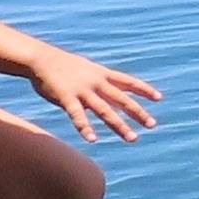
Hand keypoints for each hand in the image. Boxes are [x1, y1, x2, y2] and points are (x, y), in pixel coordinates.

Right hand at [27, 46, 160, 142]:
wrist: (40, 58)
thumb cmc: (63, 65)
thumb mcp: (86, 70)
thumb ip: (100, 82)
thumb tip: (113, 94)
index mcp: (101, 74)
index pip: (128, 81)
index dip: (144, 90)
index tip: (159, 98)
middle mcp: (96, 82)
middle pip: (122, 99)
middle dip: (138, 112)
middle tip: (152, 125)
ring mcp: (82, 90)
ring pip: (105, 110)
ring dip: (119, 125)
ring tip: (132, 138)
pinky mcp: (66, 97)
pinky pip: (78, 115)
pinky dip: (85, 127)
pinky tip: (93, 139)